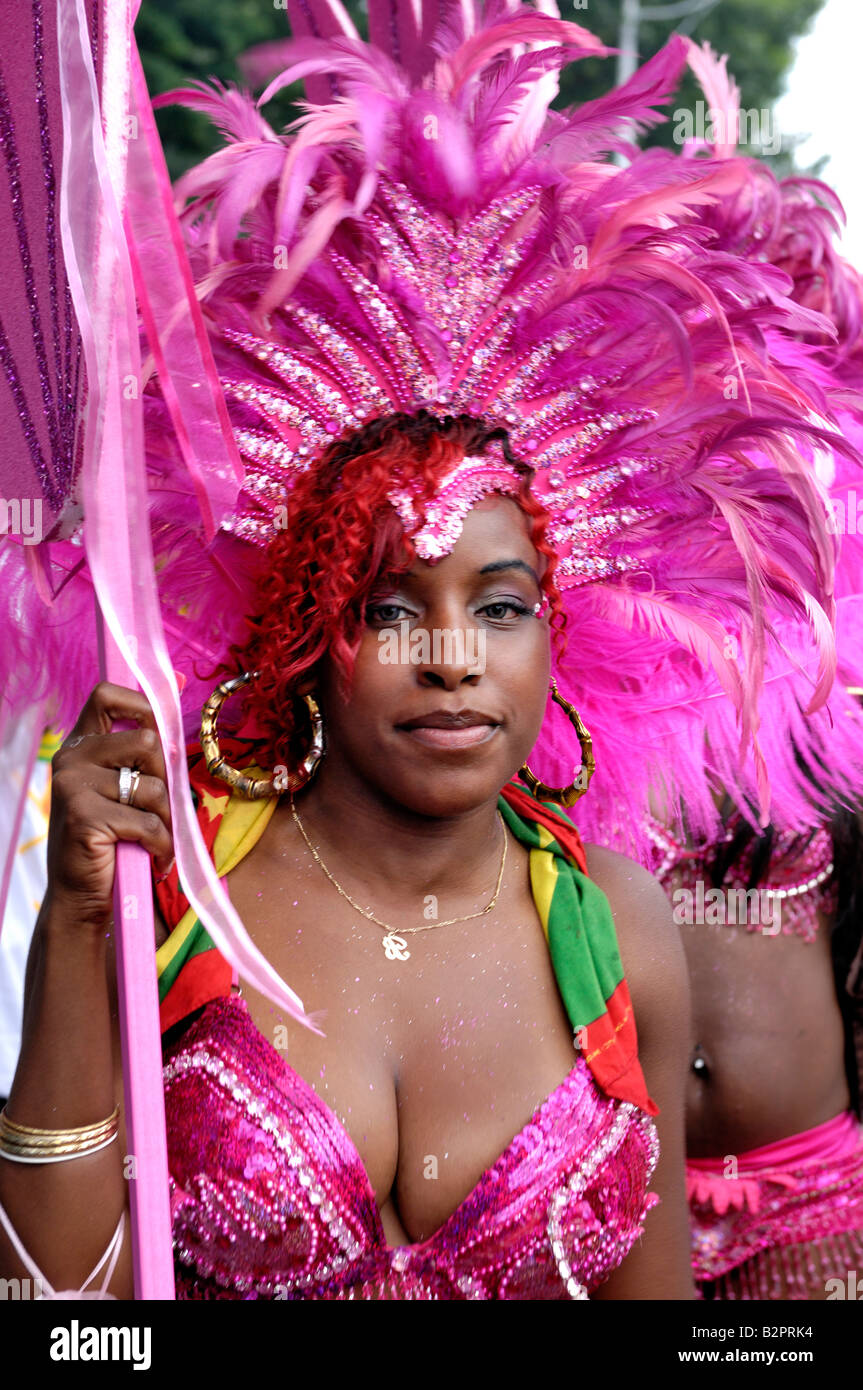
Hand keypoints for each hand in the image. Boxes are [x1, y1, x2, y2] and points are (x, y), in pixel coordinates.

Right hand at [46, 683, 173, 925]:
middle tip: (159, 810)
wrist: (81, 898)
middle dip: (166, 780)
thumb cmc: (111, 840)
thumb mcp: (124, 787)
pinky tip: (153, 859)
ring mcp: (73, 787)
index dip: (142, 704)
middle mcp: (70, 759)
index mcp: (80, 745)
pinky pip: (149, 822)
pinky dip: (161, 846)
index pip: (106, 695)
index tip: (163, 730)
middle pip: (147, 740)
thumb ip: (142, 747)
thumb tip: (176, 677)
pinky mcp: (85, 817)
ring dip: (166, 820)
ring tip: (155, 840)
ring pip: (154, 787)